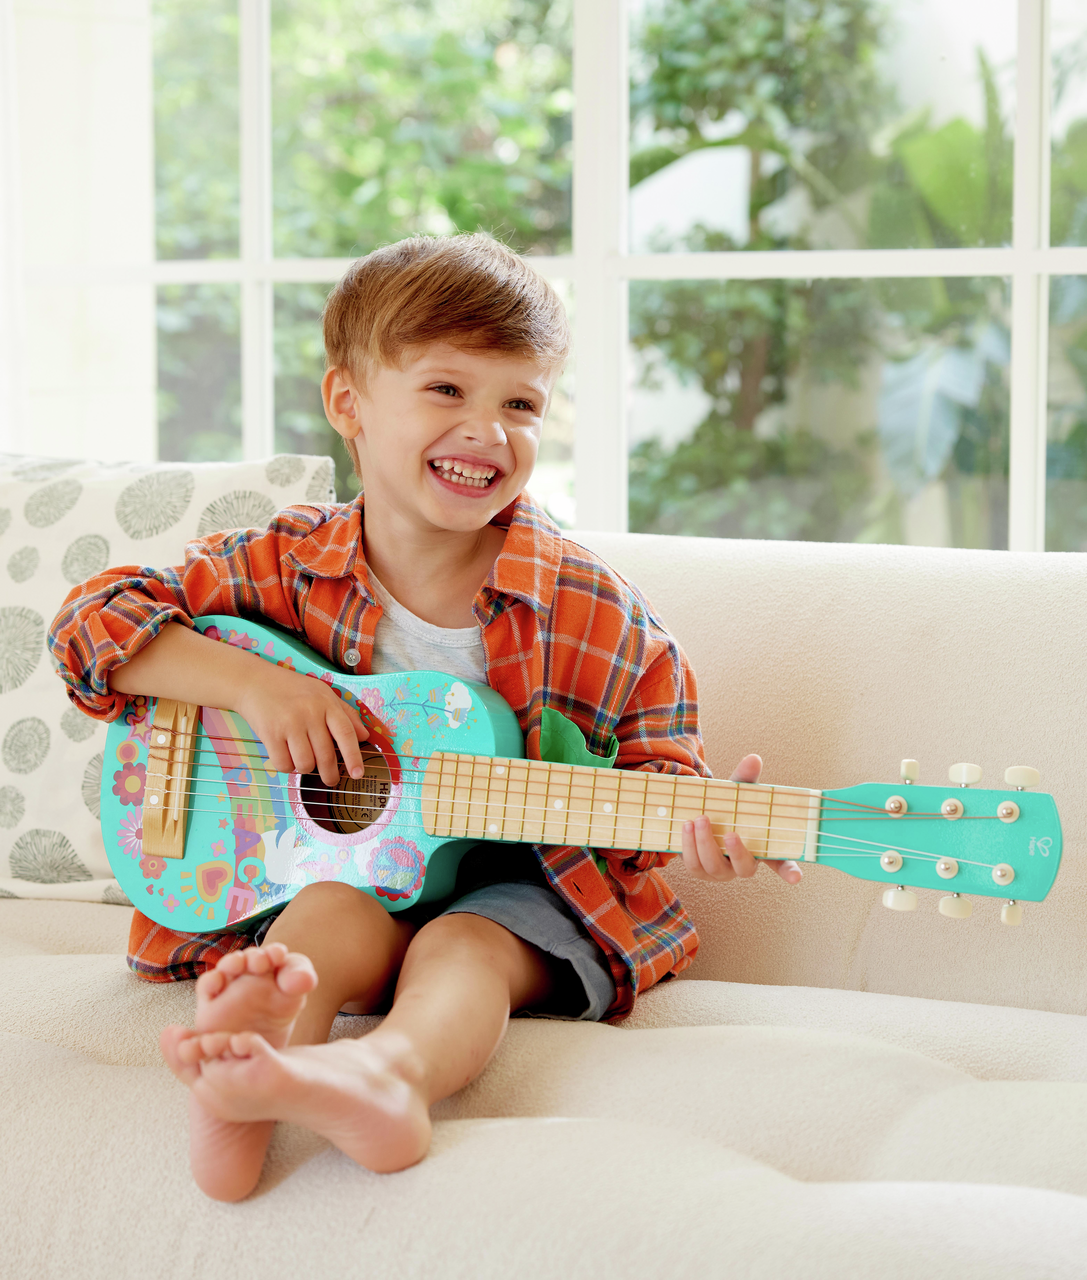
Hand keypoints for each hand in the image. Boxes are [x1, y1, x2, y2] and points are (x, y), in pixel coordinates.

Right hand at [235, 660, 368, 786]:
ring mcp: (289, 724)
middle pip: (326, 756)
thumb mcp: (323, 693)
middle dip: (330, 774)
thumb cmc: (292, 689)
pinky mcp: (270, 733)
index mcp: (326, 703)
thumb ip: (346, 713)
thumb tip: (364, 736)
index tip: (357, 774)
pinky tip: (286, 756)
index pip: (346, 734)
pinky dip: (287, 767)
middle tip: (330, 780)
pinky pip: (284, 764)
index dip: (354, 757)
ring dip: (305, 768)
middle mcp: (310, 713)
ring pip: (306, 764)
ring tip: (302, 759)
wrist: (254, 681)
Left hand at [680, 753, 802, 885]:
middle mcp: (743, 865)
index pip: (782, 864)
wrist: (700, 813)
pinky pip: (693, 865)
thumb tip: (753, 759)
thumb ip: (745, 778)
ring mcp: (720, 871)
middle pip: (744, 868)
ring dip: (704, 844)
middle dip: (735, 852)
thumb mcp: (737, 793)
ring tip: (698, 819)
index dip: (790, 871)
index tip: (797, 878)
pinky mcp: (699, 870)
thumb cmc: (727, 807)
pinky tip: (686, 826)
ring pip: (713, 867)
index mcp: (762, 849)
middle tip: (728, 832)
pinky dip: (688, 846)